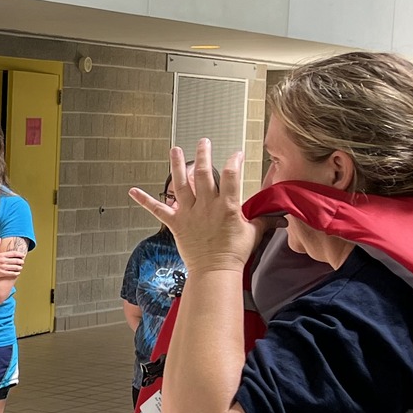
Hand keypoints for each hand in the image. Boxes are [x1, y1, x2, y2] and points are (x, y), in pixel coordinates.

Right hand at [0, 248, 24, 279]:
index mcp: (1, 255)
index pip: (13, 253)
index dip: (19, 254)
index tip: (22, 255)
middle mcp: (2, 261)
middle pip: (15, 260)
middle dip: (20, 261)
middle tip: (22, 262)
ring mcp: (2, 267)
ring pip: (14, 267)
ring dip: (19, 267)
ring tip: (20, 268)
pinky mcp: (1, 273)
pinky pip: (11, 273)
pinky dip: (15, 273)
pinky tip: (17, 273)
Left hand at [131, 140, 257, 273]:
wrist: (215, 271)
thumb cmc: (235, 254)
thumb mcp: (253, 233)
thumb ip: (262, 219)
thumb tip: (279, 215)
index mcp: (228, 206)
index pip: (232, 175)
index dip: (234, 161)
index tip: (236, 153)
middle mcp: (207, 206)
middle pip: (203, 174)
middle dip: (203, 154)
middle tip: (203, 141)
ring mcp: (190, 213)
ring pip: (181, 184)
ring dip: (177, 165)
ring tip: (175, 149)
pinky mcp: (176, 224)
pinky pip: (158, 210)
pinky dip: (145, 200)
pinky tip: (133, 191)